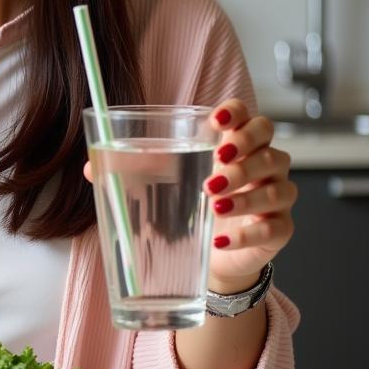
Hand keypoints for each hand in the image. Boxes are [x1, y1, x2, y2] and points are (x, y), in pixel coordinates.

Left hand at [80, 99, 296, 294]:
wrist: (209, 254)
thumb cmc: (188, 205)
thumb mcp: (160, 183)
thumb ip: (131, 169)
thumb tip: (89, 166)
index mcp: (233, 142)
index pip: (247, 115)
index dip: (236, 113)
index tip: (216, 120)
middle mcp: (262, 164)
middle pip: (270, 142)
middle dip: (246, 149)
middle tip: (217, 160)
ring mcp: (275, 197)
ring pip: (278, 185)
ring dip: (246, 192)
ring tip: (213, 201)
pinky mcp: (279, 229)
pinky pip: (276, 226)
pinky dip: (249, 232)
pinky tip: (221, 239)